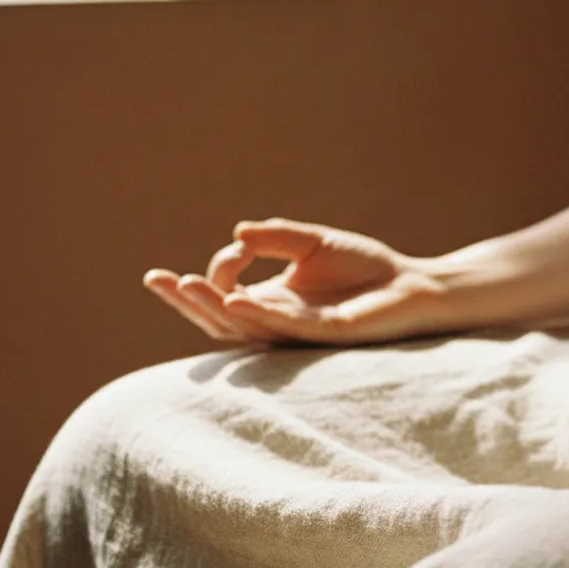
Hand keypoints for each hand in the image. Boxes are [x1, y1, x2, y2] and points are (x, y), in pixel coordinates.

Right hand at [144, 218, 452, 345]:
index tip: (239, 248)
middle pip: (220, 319)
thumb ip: (276, 237)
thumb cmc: (365, 269)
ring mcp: (298, 332)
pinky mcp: (323, 335)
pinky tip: (234, 301)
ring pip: (245, 327)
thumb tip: (237, 232)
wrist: (412, 286)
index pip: (227, 291)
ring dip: (212, 307)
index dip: (221, 268)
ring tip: (185, 288)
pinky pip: (283, 327)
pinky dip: (256, 314)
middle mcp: (278, 320)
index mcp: (273, 300)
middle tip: (156, 280)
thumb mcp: (313, 243)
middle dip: (187, 300)